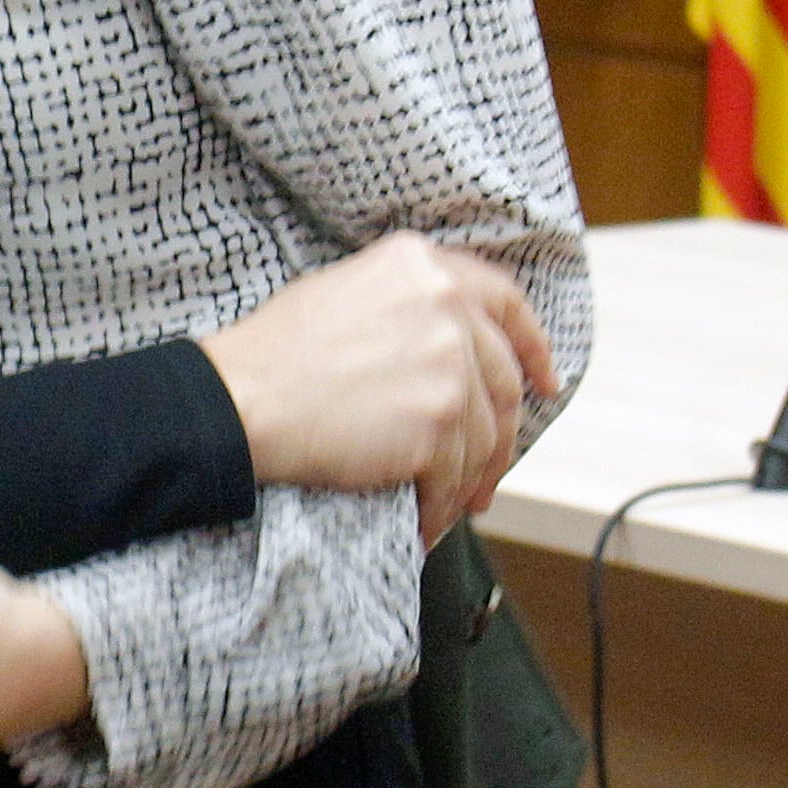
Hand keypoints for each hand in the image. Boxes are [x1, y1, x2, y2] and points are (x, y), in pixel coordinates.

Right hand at [199, 232, 558, 543]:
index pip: (504, 302)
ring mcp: (448, 362)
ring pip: (484, 436)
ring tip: (451, 506)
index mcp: (424, 264)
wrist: (242, 398)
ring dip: (470, 479)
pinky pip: (454, 476)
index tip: (546, 381)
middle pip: (501, 380)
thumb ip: (410, 304)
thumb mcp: (347, 291)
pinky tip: (424, 523)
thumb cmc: (276, 353)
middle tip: (488, 473)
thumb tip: (449, 345)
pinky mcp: (438, 421)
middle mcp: (447, 303)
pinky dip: (441, 507)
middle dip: (503, 433)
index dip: (532, 347)